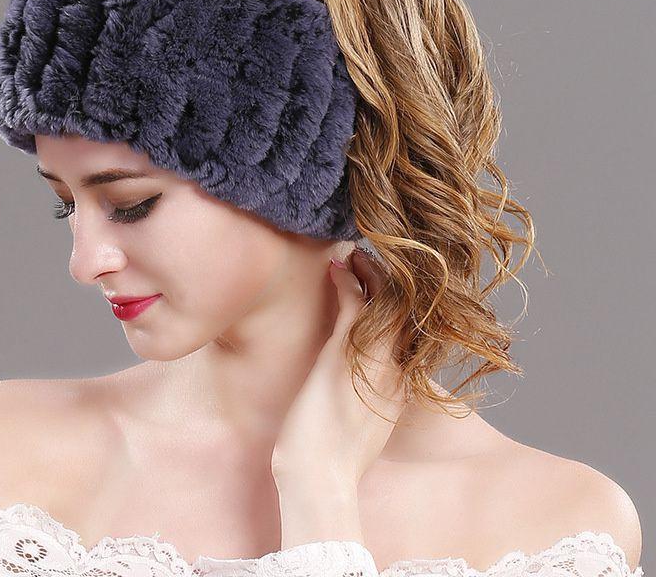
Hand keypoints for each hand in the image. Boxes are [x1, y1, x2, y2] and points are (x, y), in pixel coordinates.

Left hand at [271, 247, 405, 490]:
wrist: (320, 478)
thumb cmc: (334, 457)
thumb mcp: (366, 425)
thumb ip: (374, 398)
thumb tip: (364, 383)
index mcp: (403, 385)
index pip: (413, 331)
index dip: (406, 303)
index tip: (394, 284)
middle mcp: (396, 368)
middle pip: (408, 310)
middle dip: (394, 280)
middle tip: (375, 259)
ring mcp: (373, 359)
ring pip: (386, 301)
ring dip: (371, 272)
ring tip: (357, 253)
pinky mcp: (344, 354)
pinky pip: (356, 305)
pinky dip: (347, 281)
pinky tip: (337, 265)